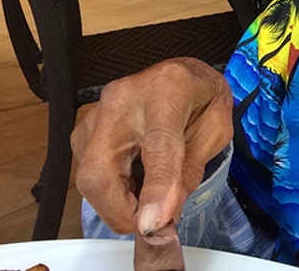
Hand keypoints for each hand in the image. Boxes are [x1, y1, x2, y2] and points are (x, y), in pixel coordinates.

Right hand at [72, 57, 232, 236]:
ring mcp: (96, 114)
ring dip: (119, 203)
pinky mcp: (84, 131)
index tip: (155, 222)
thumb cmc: (201, 98)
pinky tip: (137, 185)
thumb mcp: (214, 133)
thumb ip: (189, 174)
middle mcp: (122, 99)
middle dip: (124, 210)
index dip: (156, 187)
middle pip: (102, 170)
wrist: (183, 74)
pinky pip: (89, 174)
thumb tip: (165, 215)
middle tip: (154, 223)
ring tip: (152, 199)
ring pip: (89, 178)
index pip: (158, 145)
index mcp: (166, 90)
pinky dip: (113, 192)